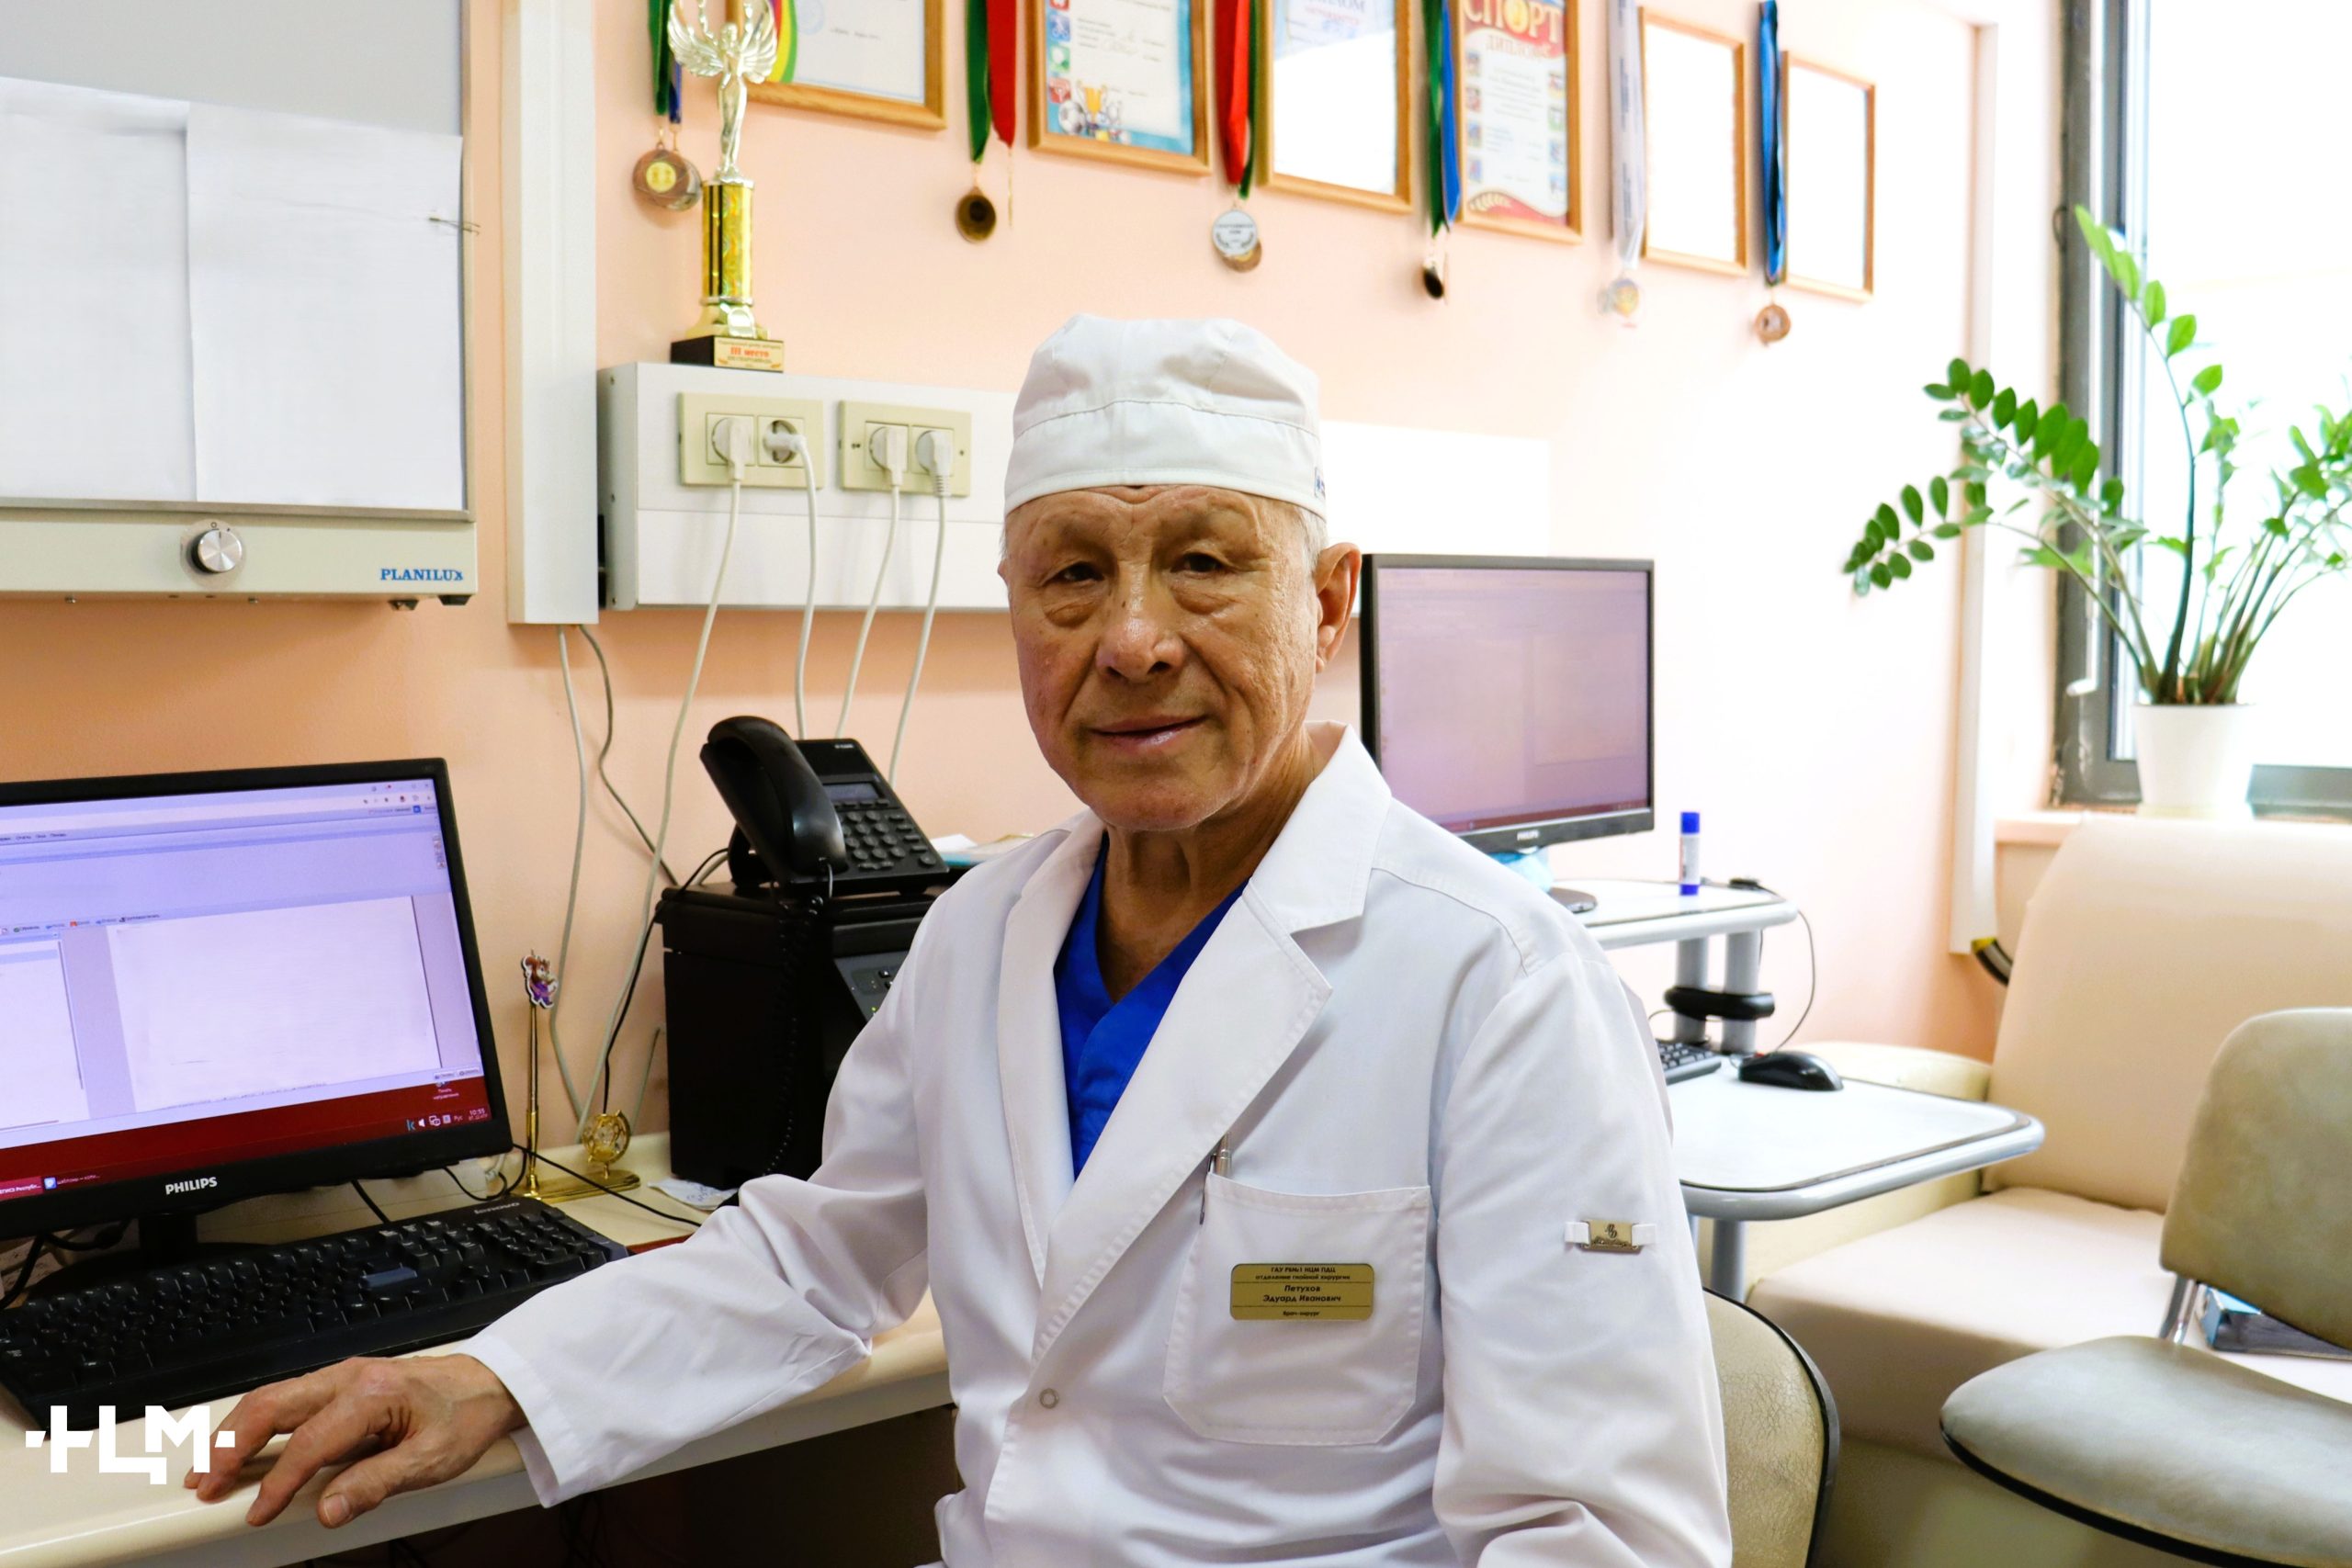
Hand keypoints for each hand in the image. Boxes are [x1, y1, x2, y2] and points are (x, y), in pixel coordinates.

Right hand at [189, 1354, 523, 1528]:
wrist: (490, 1383)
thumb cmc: (465, 1415)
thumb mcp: (432, 1459)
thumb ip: (376, 1485)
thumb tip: (328, 1511)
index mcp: (372, 1393)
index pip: (308, 1444)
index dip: (277, 1483)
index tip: (257, 1513)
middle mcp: (349, 1376)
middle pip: (271, 1406)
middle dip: (230, 1447)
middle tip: (204, 1485)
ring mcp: (342, 1375)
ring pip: (271, 1397)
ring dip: (234, 1432)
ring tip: (206, 1468)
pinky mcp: (341, 1382)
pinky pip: (287, 1398)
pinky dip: (255, 1422)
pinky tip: (241, 1444)